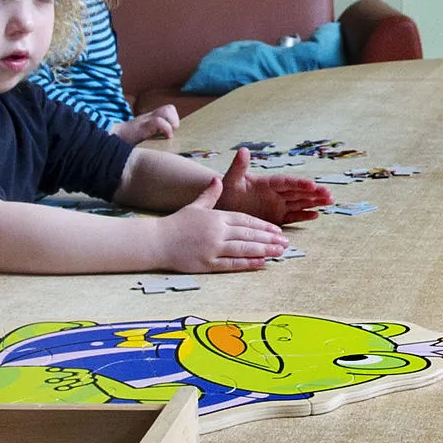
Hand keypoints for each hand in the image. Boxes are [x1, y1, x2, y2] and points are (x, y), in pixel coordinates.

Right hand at [114, 104, 180, 144]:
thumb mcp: (141, 135)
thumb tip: (165, 144)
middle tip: (169, 133)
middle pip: (169, 108)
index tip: (169, 133)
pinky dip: (166, 129)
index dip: (173, 119)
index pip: (168, 110)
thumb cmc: (126, 140)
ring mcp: (145, 120)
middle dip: (174, 121)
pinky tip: (166, 137)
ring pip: (167, 111)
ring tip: (167, 134)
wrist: (111, 138)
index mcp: (149, 118)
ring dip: (171, 123)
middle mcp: (149, 117)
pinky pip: (158, 122)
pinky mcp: (142, 127)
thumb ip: (151, 135)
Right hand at [158, 190, 287, 271]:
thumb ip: (210, 194)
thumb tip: (217, 179)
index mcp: (217, 216)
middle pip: (249, 234)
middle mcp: (217, 232)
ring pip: (244, 248)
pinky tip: (261, 263)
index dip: (263, 225)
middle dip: (269, 238)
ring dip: (264, 250)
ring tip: (280, 252)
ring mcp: (213, 248)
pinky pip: (232, 263)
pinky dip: (248, 263)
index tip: (277, 230)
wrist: (156, 241)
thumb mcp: (195, 205)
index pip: (246, 220)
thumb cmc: (176, 223)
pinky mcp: (207, 263)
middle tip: (286, 242)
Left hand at [214, 146, 331, 224]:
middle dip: (314, 193)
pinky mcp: (276, 217)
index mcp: (267, 182)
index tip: (312, 185)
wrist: (224, 204)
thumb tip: (243, 150)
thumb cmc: (227, 191)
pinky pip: (292, 216)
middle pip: (298, 192)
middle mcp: (276, 193)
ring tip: (330, 201)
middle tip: (329, 194)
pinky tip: (316, 215)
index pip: (286, 182)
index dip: (299, 184)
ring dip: (314, 202)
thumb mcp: (231, 179)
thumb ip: (239, 167)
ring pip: (299, 202)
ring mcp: (277, 205)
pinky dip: (303, 216)